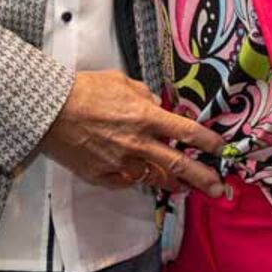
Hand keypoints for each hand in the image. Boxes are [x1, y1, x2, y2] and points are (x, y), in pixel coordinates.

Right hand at [40, 70, 226, 196]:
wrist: (48, 110)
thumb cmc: (83, 90)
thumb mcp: (121, 81)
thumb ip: (144, 96)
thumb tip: (157, 106)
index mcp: (145, 116)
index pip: (188, 133)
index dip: (209, 142)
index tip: (222, 149)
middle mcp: (138, 143)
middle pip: (179, 164)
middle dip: (203, 178)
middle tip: (219, 189)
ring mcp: (121, 164)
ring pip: (155, 178)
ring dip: (173, 183)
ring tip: (185, 186)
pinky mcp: (103, 177)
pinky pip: (127, 181)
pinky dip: (136, 177)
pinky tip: (140, 174)